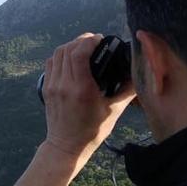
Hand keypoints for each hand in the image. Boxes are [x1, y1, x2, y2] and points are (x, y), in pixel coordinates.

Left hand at [41, 33, 135, 159]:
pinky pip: (51, 63)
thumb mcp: (113, 111)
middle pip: (68, 49)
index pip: (79, 53)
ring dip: (70, 45)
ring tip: (83, 47)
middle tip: (94, 41)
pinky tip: (71, 58)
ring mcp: (52, 86)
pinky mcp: (46, 88)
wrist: (66, 146)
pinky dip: (61, 55)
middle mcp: (64, 85)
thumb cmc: (91, 131)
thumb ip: (127, 91)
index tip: (100, 39)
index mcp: (81, 90)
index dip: (89, 41)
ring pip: (57, 54)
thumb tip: (140, 75)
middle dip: (82, 40)